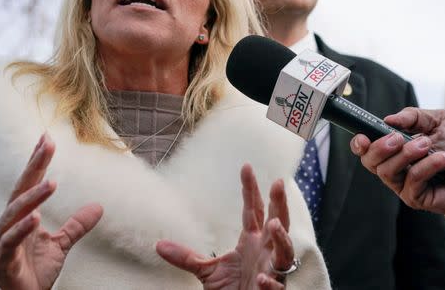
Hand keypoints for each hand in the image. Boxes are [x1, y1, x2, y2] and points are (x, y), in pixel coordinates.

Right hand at [0, 133, 102, 289]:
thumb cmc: (33, 269)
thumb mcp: (61, 244)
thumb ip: (76, 225)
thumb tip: (98, 207)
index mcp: (22, 216)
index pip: (30, 183)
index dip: (38, 161)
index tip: (47, 139)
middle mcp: (10, 224)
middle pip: (21, 189)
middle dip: (34, 166)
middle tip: (47, 144)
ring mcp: (3, 241)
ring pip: (15, 213)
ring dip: (33, 197)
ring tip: (52, 183)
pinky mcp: (3, 259)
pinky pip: (11, 241)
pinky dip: (22, 229)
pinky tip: (35, 217)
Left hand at [156, 164, 294, 289]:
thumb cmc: (231, 289)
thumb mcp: (205, 271)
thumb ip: (186, 257)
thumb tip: (158, 245)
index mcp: (252, 240)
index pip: (253, 210)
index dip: (251, 189)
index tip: (246, 167)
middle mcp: (265, 250)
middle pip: (277, 221)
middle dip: (279, 203)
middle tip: (277, 182)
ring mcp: (271, 269)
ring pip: (285, 249)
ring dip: (282, 237)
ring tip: (274, 225)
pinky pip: (275, 284)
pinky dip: (270, 281)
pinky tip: (261, 277)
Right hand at [350, 107, 444, 215]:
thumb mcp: (438, 119)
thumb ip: (412, 117)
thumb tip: (388, 119)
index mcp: (396, 149)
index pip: (368, 150)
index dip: (360, 144)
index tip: (363, 136)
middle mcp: (397, 169)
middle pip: (371, 163)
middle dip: (380, 148)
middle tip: (398, 138)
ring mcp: (407, 186)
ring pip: (387, 173)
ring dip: (406, 155)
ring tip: (427, 144)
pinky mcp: (421, 199)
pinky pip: (412, 183)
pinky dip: (426, 167)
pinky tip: (444, 159)